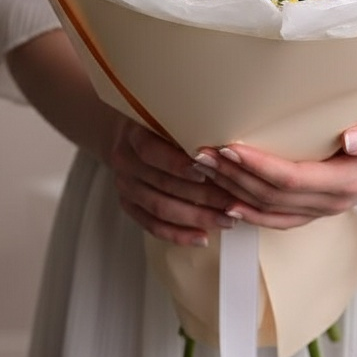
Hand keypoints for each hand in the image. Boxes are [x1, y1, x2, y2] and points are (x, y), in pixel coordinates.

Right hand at [108, 117, 237, 246]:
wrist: (125, 138)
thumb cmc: (156, 126)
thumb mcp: (167, 119)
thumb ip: (188, 131)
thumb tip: (226, 148)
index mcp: (133, 135)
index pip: (151, 151)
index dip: (177, 164)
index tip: (206, 171)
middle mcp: (125, 162)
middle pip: (162, 184)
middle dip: (201, 195)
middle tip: (231, 203)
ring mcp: (125, 187)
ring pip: (160, 207)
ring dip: (196, 217)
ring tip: (225, 221)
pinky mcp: (129, 206)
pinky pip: (153, 226)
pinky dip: (178, 234)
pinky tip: (202, 237)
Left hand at [194, 110, 356, 229]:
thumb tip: (350, 139)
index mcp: (347, 182)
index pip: (292, 178)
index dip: (258, 166)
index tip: (231, 148)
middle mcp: (331, 202)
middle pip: (272, 196)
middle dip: (234, 176)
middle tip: (201, 154)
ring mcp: (322, 209)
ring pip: (270, 209)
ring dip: (233, 192)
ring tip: (203, 171)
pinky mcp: (316, 208)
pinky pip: (278, 218)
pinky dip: (251, 213)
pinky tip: (227, 202)